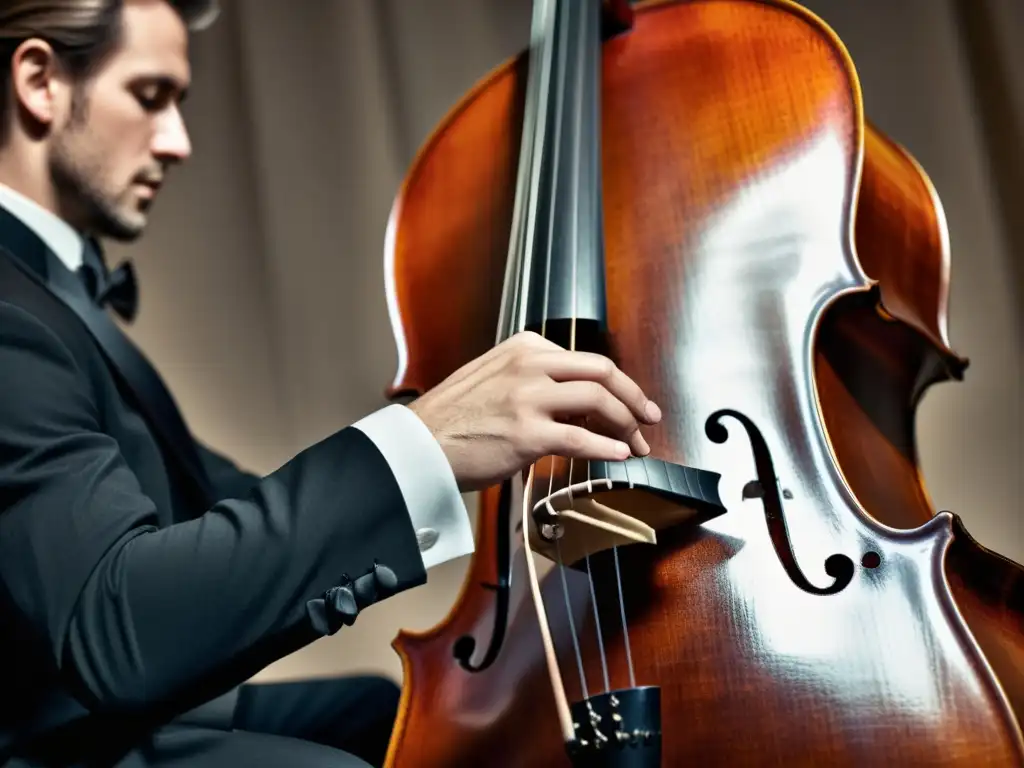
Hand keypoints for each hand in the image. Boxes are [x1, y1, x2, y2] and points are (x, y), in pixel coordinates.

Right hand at [408, 331, 661, 491]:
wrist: (417, 445)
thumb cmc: (453, 419)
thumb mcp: (493, 377)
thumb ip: (533, 378)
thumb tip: (578, 402)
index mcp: (523, 347)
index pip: (585, 360)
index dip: (615, 384)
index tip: (627, 403)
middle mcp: (528, 365)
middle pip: (601, 371)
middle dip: (634, 396)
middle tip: (649, 417)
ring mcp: (527, 398)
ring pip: (598, 400)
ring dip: (626, 423)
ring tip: (636, 443)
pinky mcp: (526, 434)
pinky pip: (581, 439)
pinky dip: (608, 448)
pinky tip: (619, 456)